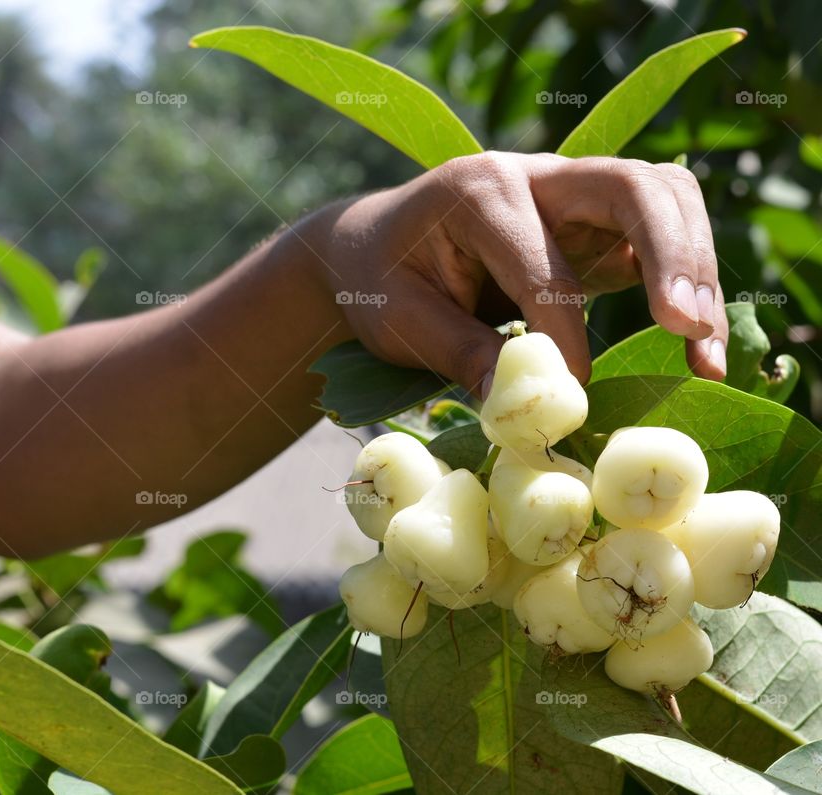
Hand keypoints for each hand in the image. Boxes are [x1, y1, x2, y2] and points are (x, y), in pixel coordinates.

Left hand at [313, 152, 725, 392]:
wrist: (370, 245)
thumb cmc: (378, 280)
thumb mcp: (401, 321)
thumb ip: (462, 354)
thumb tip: (528, 407)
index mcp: (478, 191)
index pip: (543, 264)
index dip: (566, 333)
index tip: (574, 393)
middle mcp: (534, 174)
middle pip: (633, 187)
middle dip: (674, 256)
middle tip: (689, 330)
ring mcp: (568, 191)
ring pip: (662, 197)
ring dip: (697, 267)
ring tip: (704, 349)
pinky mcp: (589, 221)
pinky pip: (655, 230)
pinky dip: (686, 278)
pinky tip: (693, 336)